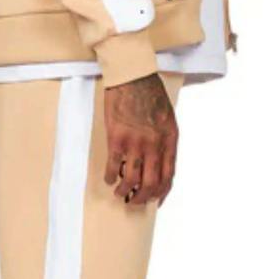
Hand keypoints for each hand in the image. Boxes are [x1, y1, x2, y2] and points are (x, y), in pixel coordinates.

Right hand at [103, 73, 178, 205]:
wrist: (133, 77)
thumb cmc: (150, 95)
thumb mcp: (168, 120)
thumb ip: (165, 143)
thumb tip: (159, 165)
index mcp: (169, 141)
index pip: (168, 176)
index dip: (162, 193)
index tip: (156, 200)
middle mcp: (154, 146)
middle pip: (150, 184)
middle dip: (142, 198)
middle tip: (135, 201)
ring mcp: (136, 144)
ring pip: (131, 180)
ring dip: (124, 192)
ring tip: (120, 193)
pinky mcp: (117, 139)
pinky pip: (113, 167)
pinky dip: (110, 177)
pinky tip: (109, 178)